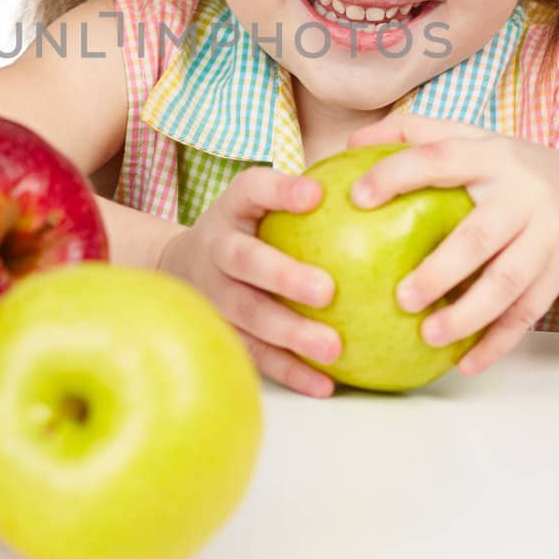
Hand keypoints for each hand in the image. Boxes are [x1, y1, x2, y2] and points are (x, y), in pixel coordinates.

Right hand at [156, 166, 342, 398]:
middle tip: (327, 290)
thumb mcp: (261, 200)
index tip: (315, 195)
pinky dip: (290, 371)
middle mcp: (217, 249)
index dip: (280, 191)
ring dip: (290, 333)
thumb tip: (374, 174)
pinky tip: (325, 384)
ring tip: (332, 348)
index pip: (252, 190)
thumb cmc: (247, 228)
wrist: (183, 267)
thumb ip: (304, 190)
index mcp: (233, 208)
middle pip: (246, 261)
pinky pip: (257, 355)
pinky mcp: (224, 333)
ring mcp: (215, 295)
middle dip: (284, 276)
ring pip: (250, 315)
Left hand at [343, 113, 558, 375]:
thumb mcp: (470, 139)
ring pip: (508, 283)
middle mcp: (523, 195)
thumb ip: (412, 134)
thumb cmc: (507, 170)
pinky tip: (466, 365)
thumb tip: (351, 143)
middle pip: (481, 236)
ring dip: (469, 315)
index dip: (398, 174)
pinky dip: (497, 343)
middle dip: (441, 270)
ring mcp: (547, 236)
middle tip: (400, 297)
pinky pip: (527, 314)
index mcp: (491, 156)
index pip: (442, 158)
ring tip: (429, 336)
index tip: (357, 197)